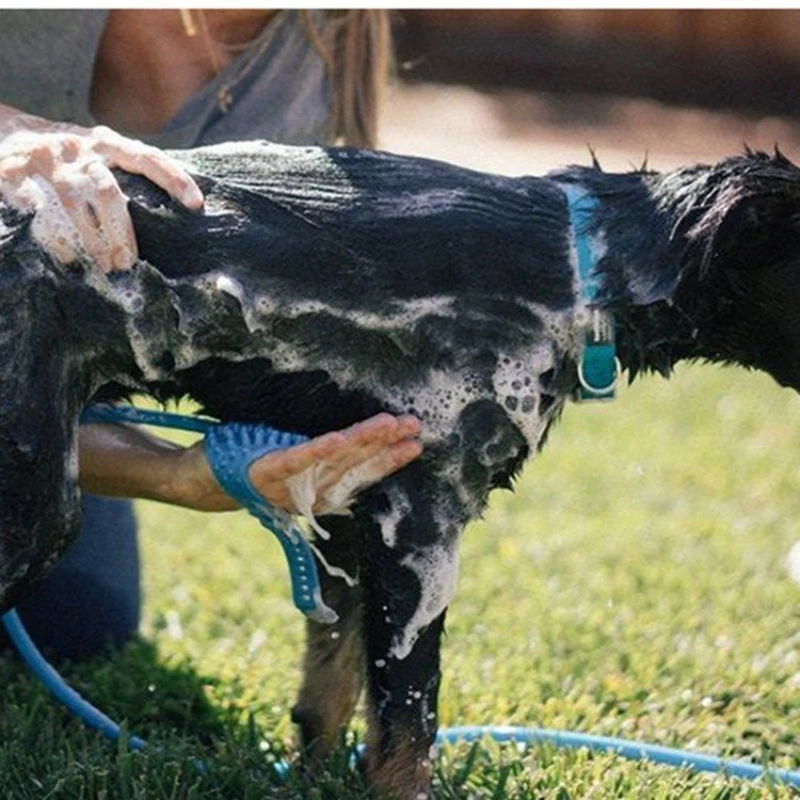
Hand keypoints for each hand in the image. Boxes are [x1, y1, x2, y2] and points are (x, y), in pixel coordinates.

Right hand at [0, 122, 202, 271]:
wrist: (4, 130)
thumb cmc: (67, 156)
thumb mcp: (99, 153)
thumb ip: (128, 174)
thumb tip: (177, 208)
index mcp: (106, 143)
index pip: (147, 157)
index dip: (174, 178)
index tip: (197, 204)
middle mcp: (79, 148)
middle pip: (108, 191)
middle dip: (121, 232)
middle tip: (128, 263)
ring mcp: (46, 158)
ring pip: (73, 202)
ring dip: (91, 240)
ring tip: (104, 267)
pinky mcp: (13, 170)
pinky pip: (35, 206)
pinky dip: (51, 234)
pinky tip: (67, 257)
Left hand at [178, 413, 422, 513]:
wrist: (198, 482)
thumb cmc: (248, 466)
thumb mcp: (289, 461)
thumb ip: (319, 454)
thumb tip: (353, 433)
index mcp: (318, 490)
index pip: (361, 473)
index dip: (390, 459)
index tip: (415, 442)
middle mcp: (308, 493)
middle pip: (354, 466)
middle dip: (386, 446)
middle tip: (415, 426)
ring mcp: (287, 484)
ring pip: (333, 462)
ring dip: (363, 443)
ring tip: (390, 424)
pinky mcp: (264, 472)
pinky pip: (295, 461)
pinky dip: (318, 451)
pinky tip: (339, 438)